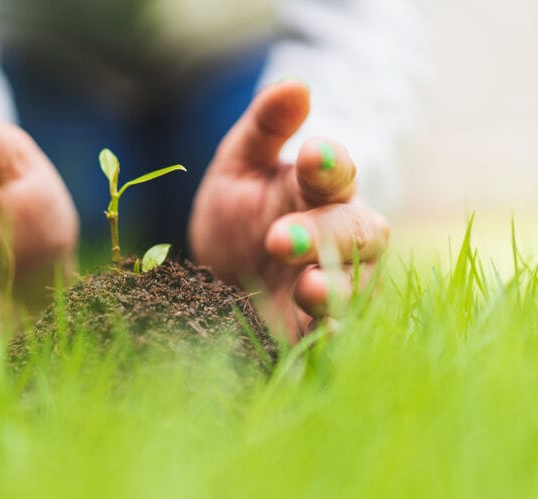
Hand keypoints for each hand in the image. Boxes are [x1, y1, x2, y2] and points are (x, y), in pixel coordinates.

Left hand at [189, 80, 388, 339]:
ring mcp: (333, 282)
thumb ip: (266, 127)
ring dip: (333, 288)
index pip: (337, 173)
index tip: (311, 155)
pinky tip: (319, 336)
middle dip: (324, 234)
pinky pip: (333, 330)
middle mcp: (338, 237)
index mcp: (319, 191)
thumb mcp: (241, 164)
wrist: (221, 272)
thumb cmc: (239, 209)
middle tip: (280, 238)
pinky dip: (330, 334)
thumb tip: (294, 85)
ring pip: (352, 285)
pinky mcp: (316, 325)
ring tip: (306, 288)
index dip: (329, 165)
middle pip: (355, 233)